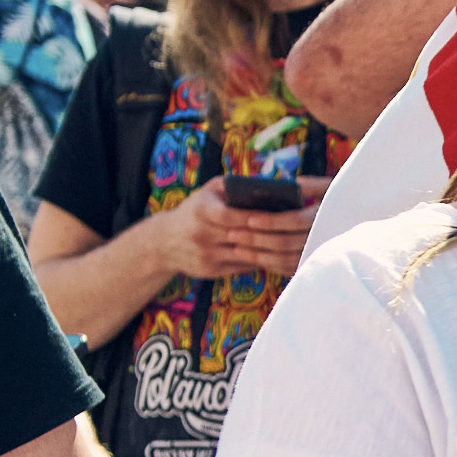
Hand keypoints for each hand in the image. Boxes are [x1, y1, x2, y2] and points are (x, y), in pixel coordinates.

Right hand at [163, 179, 319, 280]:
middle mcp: (201, 234)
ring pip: (244, 254)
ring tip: (289, 244)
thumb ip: (232, 185)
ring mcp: (206, 255)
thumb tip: (266, 186)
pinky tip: (276, 256)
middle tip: (293, 231)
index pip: (231, 215)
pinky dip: (259, 261)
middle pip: (242, 236)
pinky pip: (241, 266)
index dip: (255, 217)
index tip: (278, 214)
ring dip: (267, 250)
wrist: (163, 242)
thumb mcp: (206, 192)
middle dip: (268, 234)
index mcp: (200, 211)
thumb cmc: (194, 210)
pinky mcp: (210, 270)